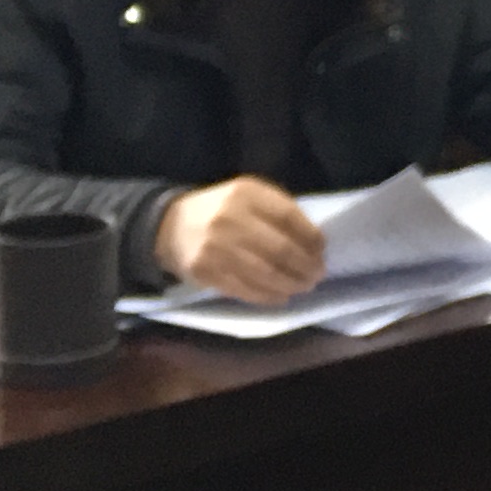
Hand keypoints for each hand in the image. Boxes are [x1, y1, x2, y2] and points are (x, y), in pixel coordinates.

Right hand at [156, 177, 324, 302]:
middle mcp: (229, 219)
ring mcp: (214, 247)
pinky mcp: (204, 271)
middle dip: (305, 266)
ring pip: (264, 273)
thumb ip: (280, 212)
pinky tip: (281, 296)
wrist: (168, 225)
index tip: (322, 251)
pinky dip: (266, 296)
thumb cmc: (222, 210)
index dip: (311, 238)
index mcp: (245, 193)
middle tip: (318, 275)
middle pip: (279, 249)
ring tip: (303, 287)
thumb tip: (315, 243)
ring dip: (290, 284)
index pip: (289, 218)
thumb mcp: (249, 196)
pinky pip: (243, 288)